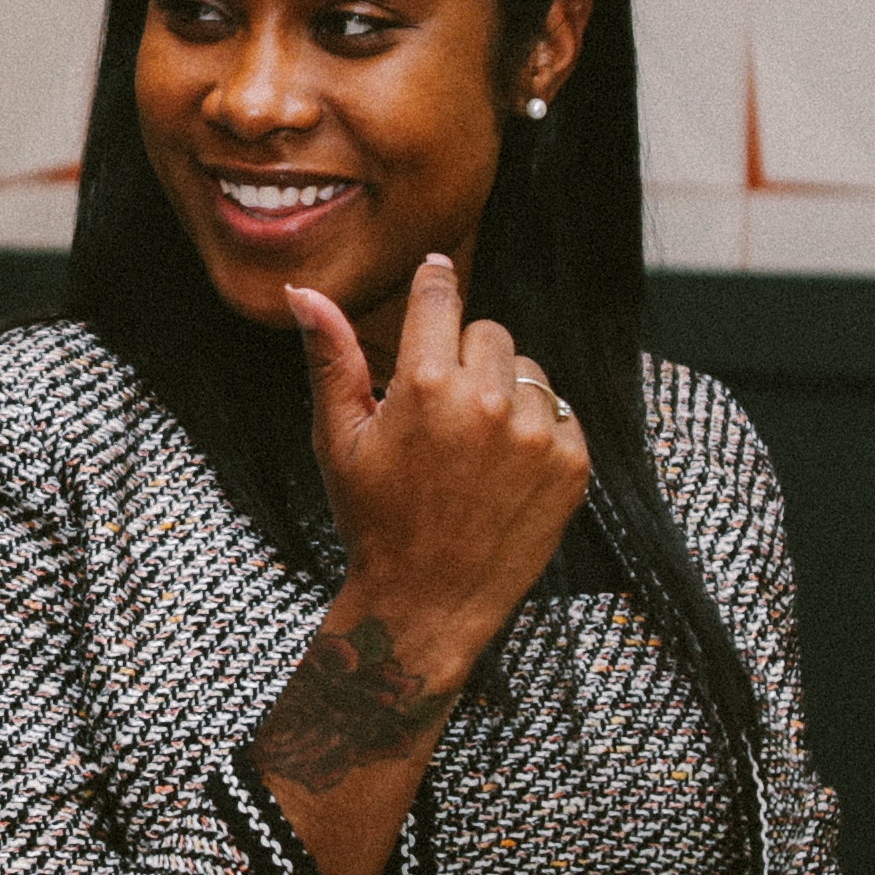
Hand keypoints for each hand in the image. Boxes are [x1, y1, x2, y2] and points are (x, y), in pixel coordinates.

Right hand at [292, 252, 594, 659]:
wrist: (427, 603)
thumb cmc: (374, 520)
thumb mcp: (339, 439)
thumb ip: (331, 358)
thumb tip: (304, 292)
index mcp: (423, 385)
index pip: (440, 298)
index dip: (435, 282)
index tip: (437, 272)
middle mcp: (485, 401)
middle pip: (488, 332)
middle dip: (463, 357)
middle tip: (440, 409)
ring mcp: (535, 433)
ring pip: (526, 370)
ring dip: (503, 391)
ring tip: (472, 445)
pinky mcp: (570, 464)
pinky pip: (560, 413)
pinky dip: (537, 430)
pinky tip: (503, 470)